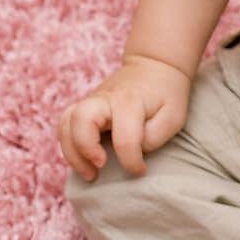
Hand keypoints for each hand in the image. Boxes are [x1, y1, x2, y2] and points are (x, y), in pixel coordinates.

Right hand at [57, 56, 189, 181]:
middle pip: (81, 120)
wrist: (154, 66)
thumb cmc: (166, 94)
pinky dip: (68, 146)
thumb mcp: (173, 116)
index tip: (140, 171)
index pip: (124, 139)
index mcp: (129, 101)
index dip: (131, 162)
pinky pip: (65, 126)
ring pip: (66, 124)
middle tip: (101, 167)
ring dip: (72, 153)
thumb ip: (154, 137)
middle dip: (85, 149)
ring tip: (89, 173)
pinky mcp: (84, 107)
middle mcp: (104, 99)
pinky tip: (83, 160)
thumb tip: (133, 152)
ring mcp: (91, 101)